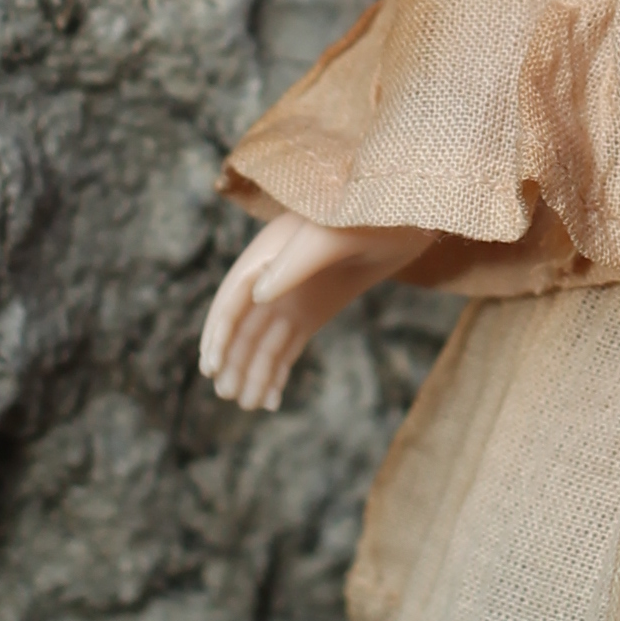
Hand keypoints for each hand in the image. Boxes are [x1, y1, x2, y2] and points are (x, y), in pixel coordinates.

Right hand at [198, 213, 434, 412]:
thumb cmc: (369, 215)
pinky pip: (287, 347)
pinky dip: (276, 372)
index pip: (234, 297)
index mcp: (270, 252)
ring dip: (252, 372)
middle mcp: (275, 277)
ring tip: (249, 405)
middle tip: (229, 395)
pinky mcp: (315, 312)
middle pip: (244, 325)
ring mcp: (295, 296)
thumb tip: (258, 295)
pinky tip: (271, 399)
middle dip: (232, 360)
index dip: (219, 331)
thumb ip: (297, 260)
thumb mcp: (335, 233)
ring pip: (263, 342)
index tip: (211, 366)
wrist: (408, 215)